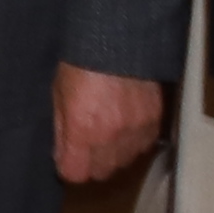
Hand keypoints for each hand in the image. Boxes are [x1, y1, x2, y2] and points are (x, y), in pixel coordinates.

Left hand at [53, 63, 164, 186]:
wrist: (120, 39)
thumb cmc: (81, 62)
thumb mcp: (59, 92)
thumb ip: (60, 127)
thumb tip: (60, 153)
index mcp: (82, 130)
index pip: (75, 173)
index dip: (68, 167)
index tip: (67, 157)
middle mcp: (111, 137)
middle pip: (101, 172)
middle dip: (91, 163)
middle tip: (86, 144)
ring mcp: (136, 131)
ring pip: (123, 162)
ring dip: (114, 154)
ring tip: (107, 132)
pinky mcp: (155, 121)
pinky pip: (143, 146)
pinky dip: (133, 141)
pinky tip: (126, 124)